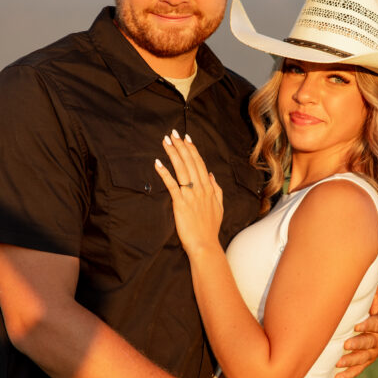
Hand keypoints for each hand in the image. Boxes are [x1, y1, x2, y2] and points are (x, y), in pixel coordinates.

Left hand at [155, 130, 223, 254]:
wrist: (205, 244)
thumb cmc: (210, 229)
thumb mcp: (219, 207)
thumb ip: (217, 190)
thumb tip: (212, 175)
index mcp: (209, 188)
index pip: (200, 164)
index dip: (192, 150)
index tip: (186, 138)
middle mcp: (201, 188)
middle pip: (190, 162)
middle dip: (181, 146)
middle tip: (173, 133)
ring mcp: (191, 195)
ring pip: (182, 169)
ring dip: (173, 153)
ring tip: (166, 141)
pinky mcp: (180, 203)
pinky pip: (171, 184)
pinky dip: (164, 172)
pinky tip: (158, 163)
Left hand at [334, 277, 377, 377]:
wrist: (376, 316)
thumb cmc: (369, 300)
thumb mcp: (373, 291)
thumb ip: (375, 284)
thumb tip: (375, 269)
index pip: (377, 324)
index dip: (368, 325)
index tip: (357, 325)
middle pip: (370, 342)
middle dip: (358, 344)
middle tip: (345, 345)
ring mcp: (373, 350)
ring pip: (364, 358)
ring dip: (351, 361)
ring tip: (338, 363)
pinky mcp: (366, 359)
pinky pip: (358, 369)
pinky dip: (348, 374)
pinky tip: (336, 377)